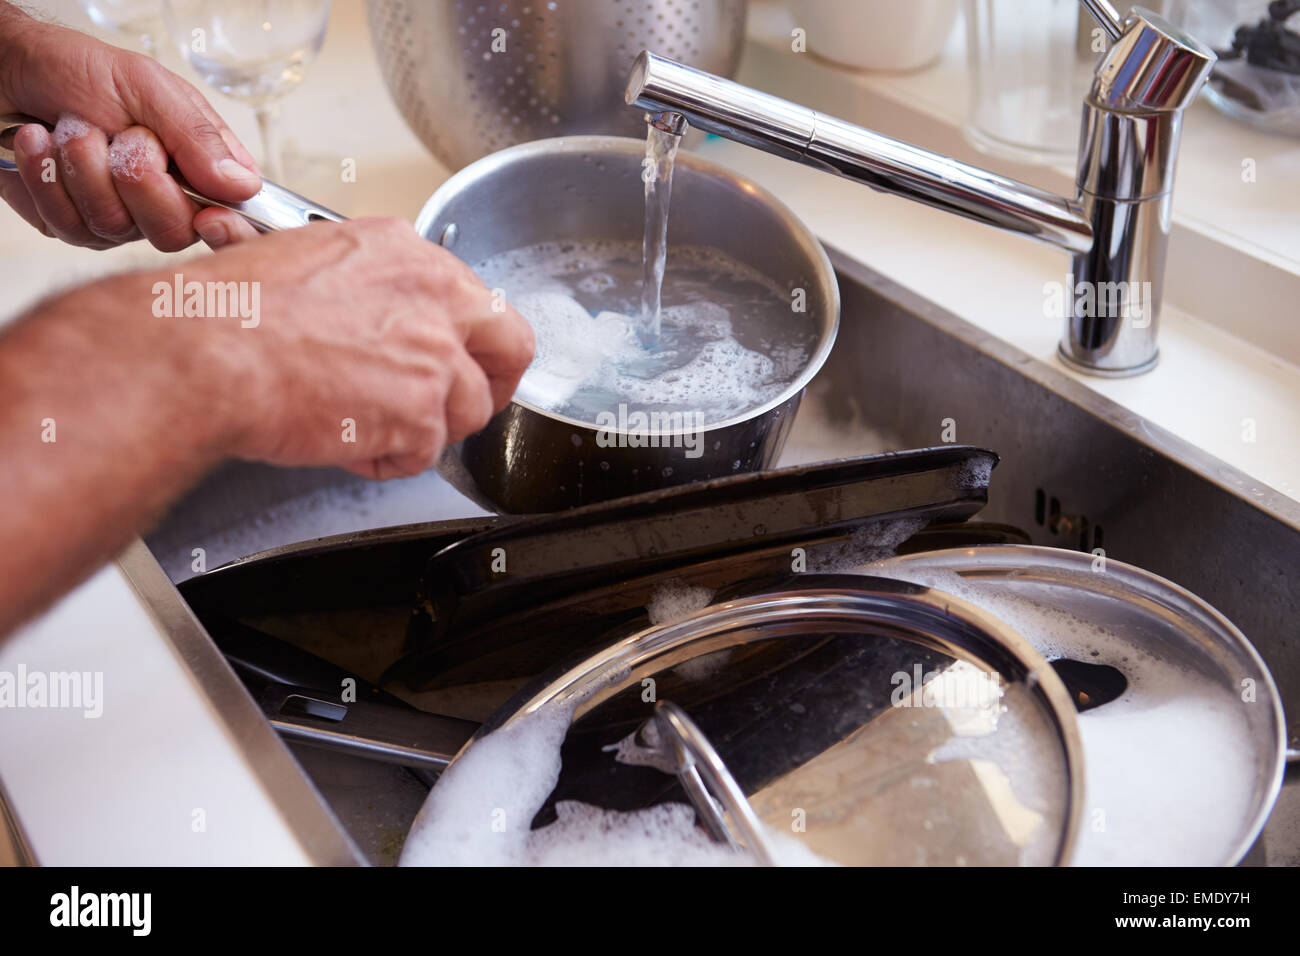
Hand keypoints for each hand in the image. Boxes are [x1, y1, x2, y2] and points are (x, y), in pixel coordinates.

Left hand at [0, 3, 260, 250]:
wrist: (7, 70)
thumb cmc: (77, 71)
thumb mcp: (147, 86)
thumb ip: (197, 136)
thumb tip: (244, 186)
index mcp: (201, 168)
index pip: (238, 221)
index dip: (233, 232)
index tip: (209, 218)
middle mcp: (166, 201)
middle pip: (173, 232)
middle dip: (136, 178)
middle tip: (119, 136)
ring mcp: (119, 220)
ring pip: (113, 226)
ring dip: (81, 165)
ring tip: (69, 126)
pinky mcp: (72, 226)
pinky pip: (66, 223)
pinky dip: (45, 175)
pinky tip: (38, 143)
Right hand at [148, 218, 531, 477]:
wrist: (205, 353)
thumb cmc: (230, 313)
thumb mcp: (308, 264)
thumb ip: (365, 289)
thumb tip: (372, 317)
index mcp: (406, 254)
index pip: (473, 298)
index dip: (465, 337)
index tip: (453, 356)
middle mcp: (433, 297)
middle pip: (509, 346)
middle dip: (493, 383)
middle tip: (462, 406)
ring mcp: (434, 356)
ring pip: (469, 410)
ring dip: (426, 429)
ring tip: (370, 428)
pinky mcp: (421, 412)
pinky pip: (424, 453)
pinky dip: (387, 459)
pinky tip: (346, 444)